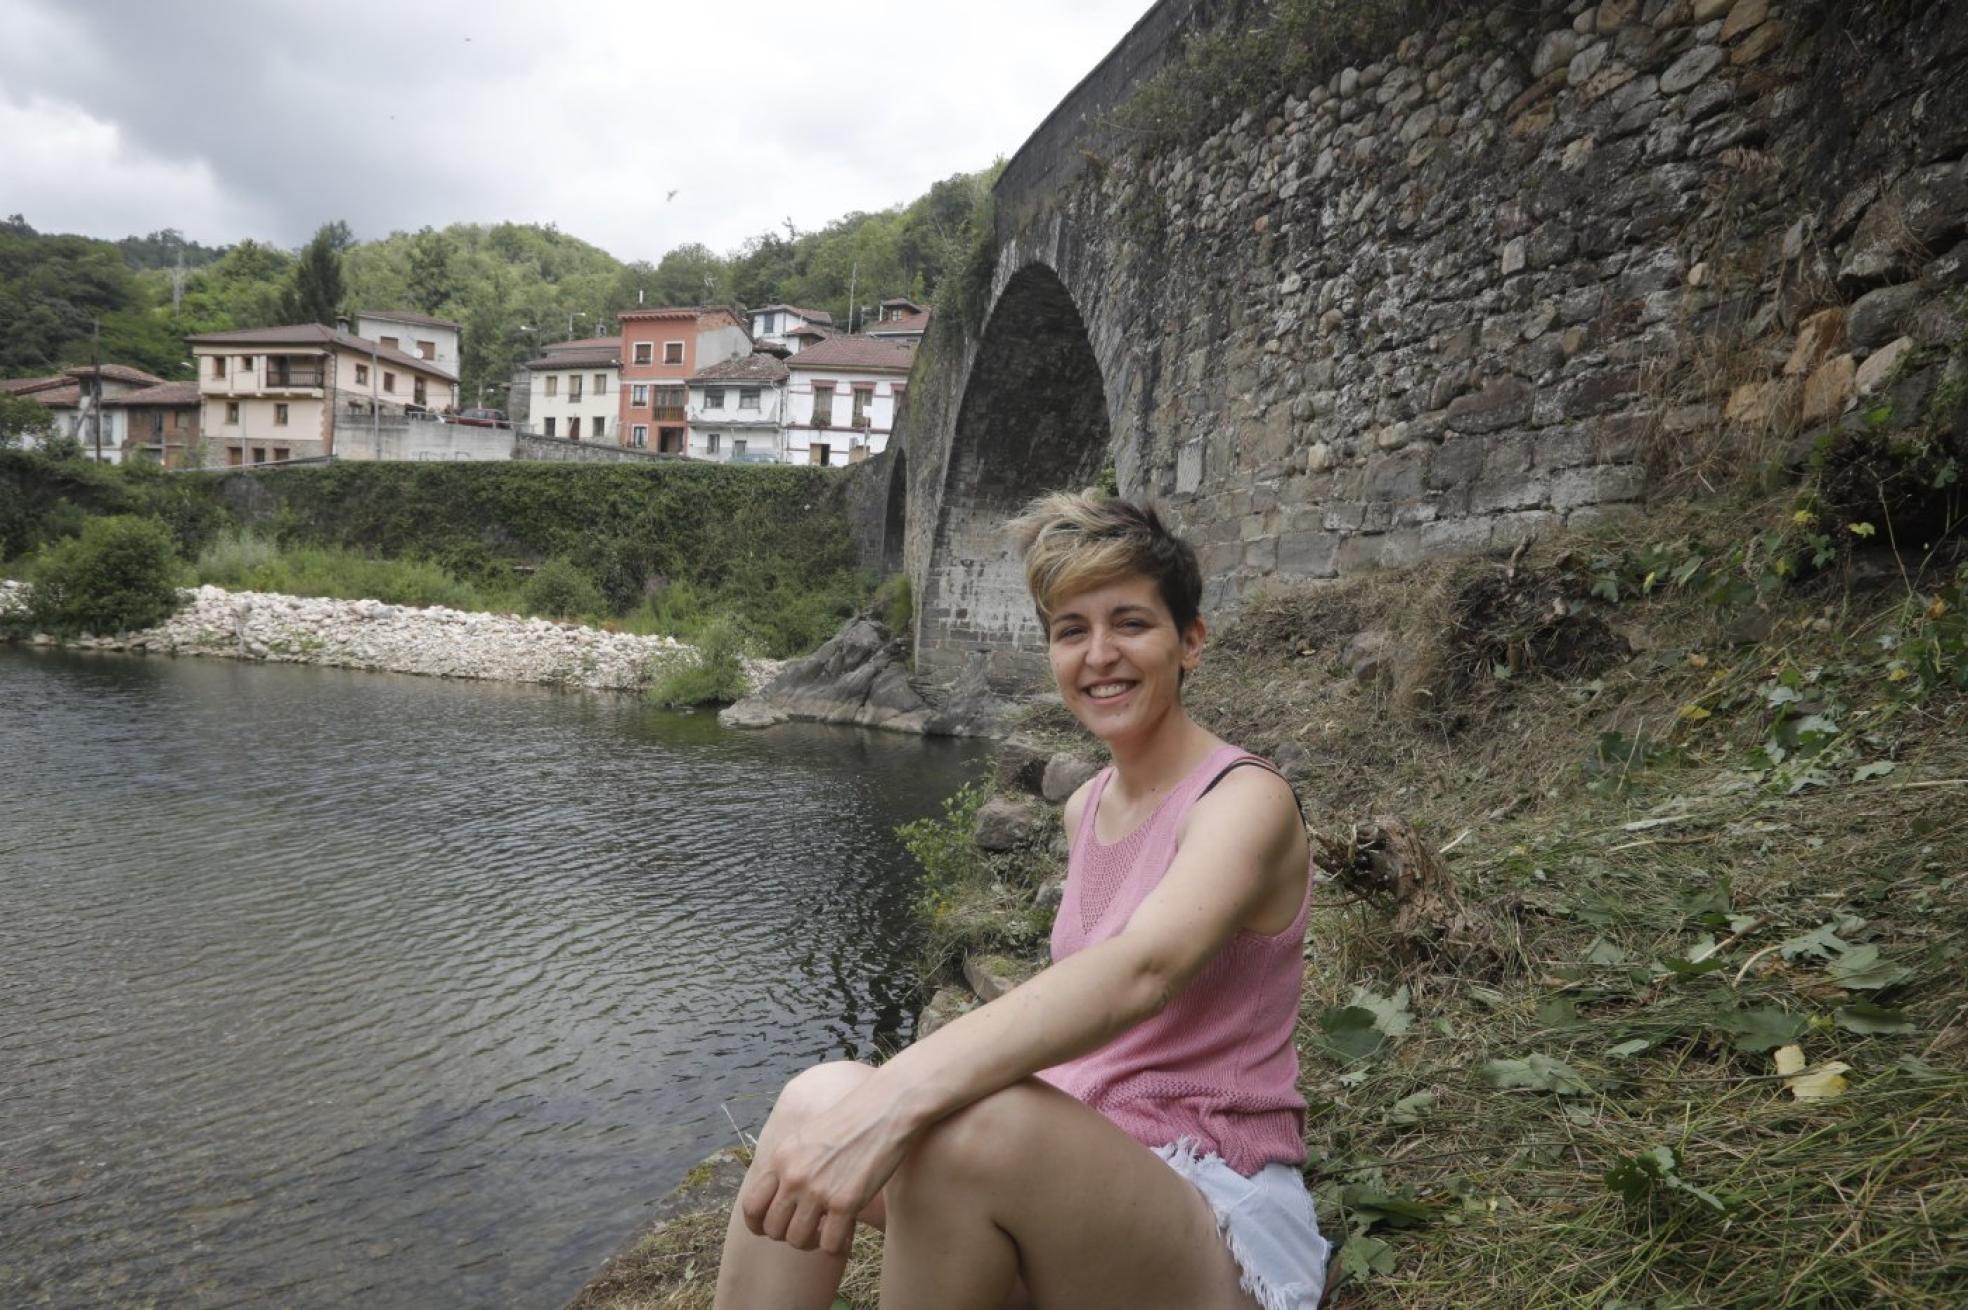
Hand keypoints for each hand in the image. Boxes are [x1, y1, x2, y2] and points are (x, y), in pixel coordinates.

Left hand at [740, 1086, 911, 1255]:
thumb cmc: (851, 1121)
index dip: (758, 1225)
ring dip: (812, 1243)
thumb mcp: (806, 1136)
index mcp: (781, 1158)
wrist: (885, 1109)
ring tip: (826, 1232)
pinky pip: (829, 1244)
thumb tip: (780, 1192)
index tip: (773, 1228)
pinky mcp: (845, 1202)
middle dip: (788, 1235)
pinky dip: (836, 1245)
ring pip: (797, 1241)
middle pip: (773, 1229)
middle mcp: (794, 1176)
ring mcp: (818, 1190)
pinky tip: (846, 1232)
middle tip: (808, 1229)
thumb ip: (789, 1163)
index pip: (750, 1206)